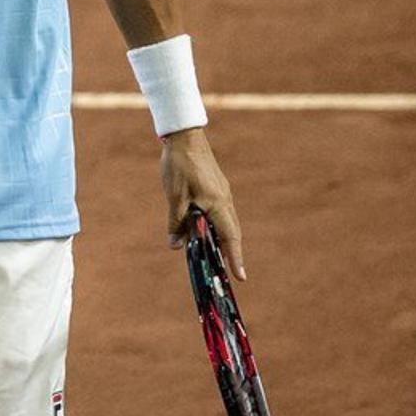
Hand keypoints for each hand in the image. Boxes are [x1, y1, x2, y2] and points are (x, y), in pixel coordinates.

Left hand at [160, 127, 245, 278]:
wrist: (184, 137)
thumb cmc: (179, 166)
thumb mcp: (174, 197)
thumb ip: (176, 223)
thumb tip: (176, 246)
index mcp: (217, 204)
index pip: (230, 238)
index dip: (235, 258)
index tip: (240, 277)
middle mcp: (224, 200)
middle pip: (231, 232)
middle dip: (231, 253)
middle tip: (230, 273)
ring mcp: (222, 193)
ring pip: (225, 222)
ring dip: (221, 239)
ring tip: (215, 256)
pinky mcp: (216, 187)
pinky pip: (219, 212)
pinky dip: (215, 225)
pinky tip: (204, 230)